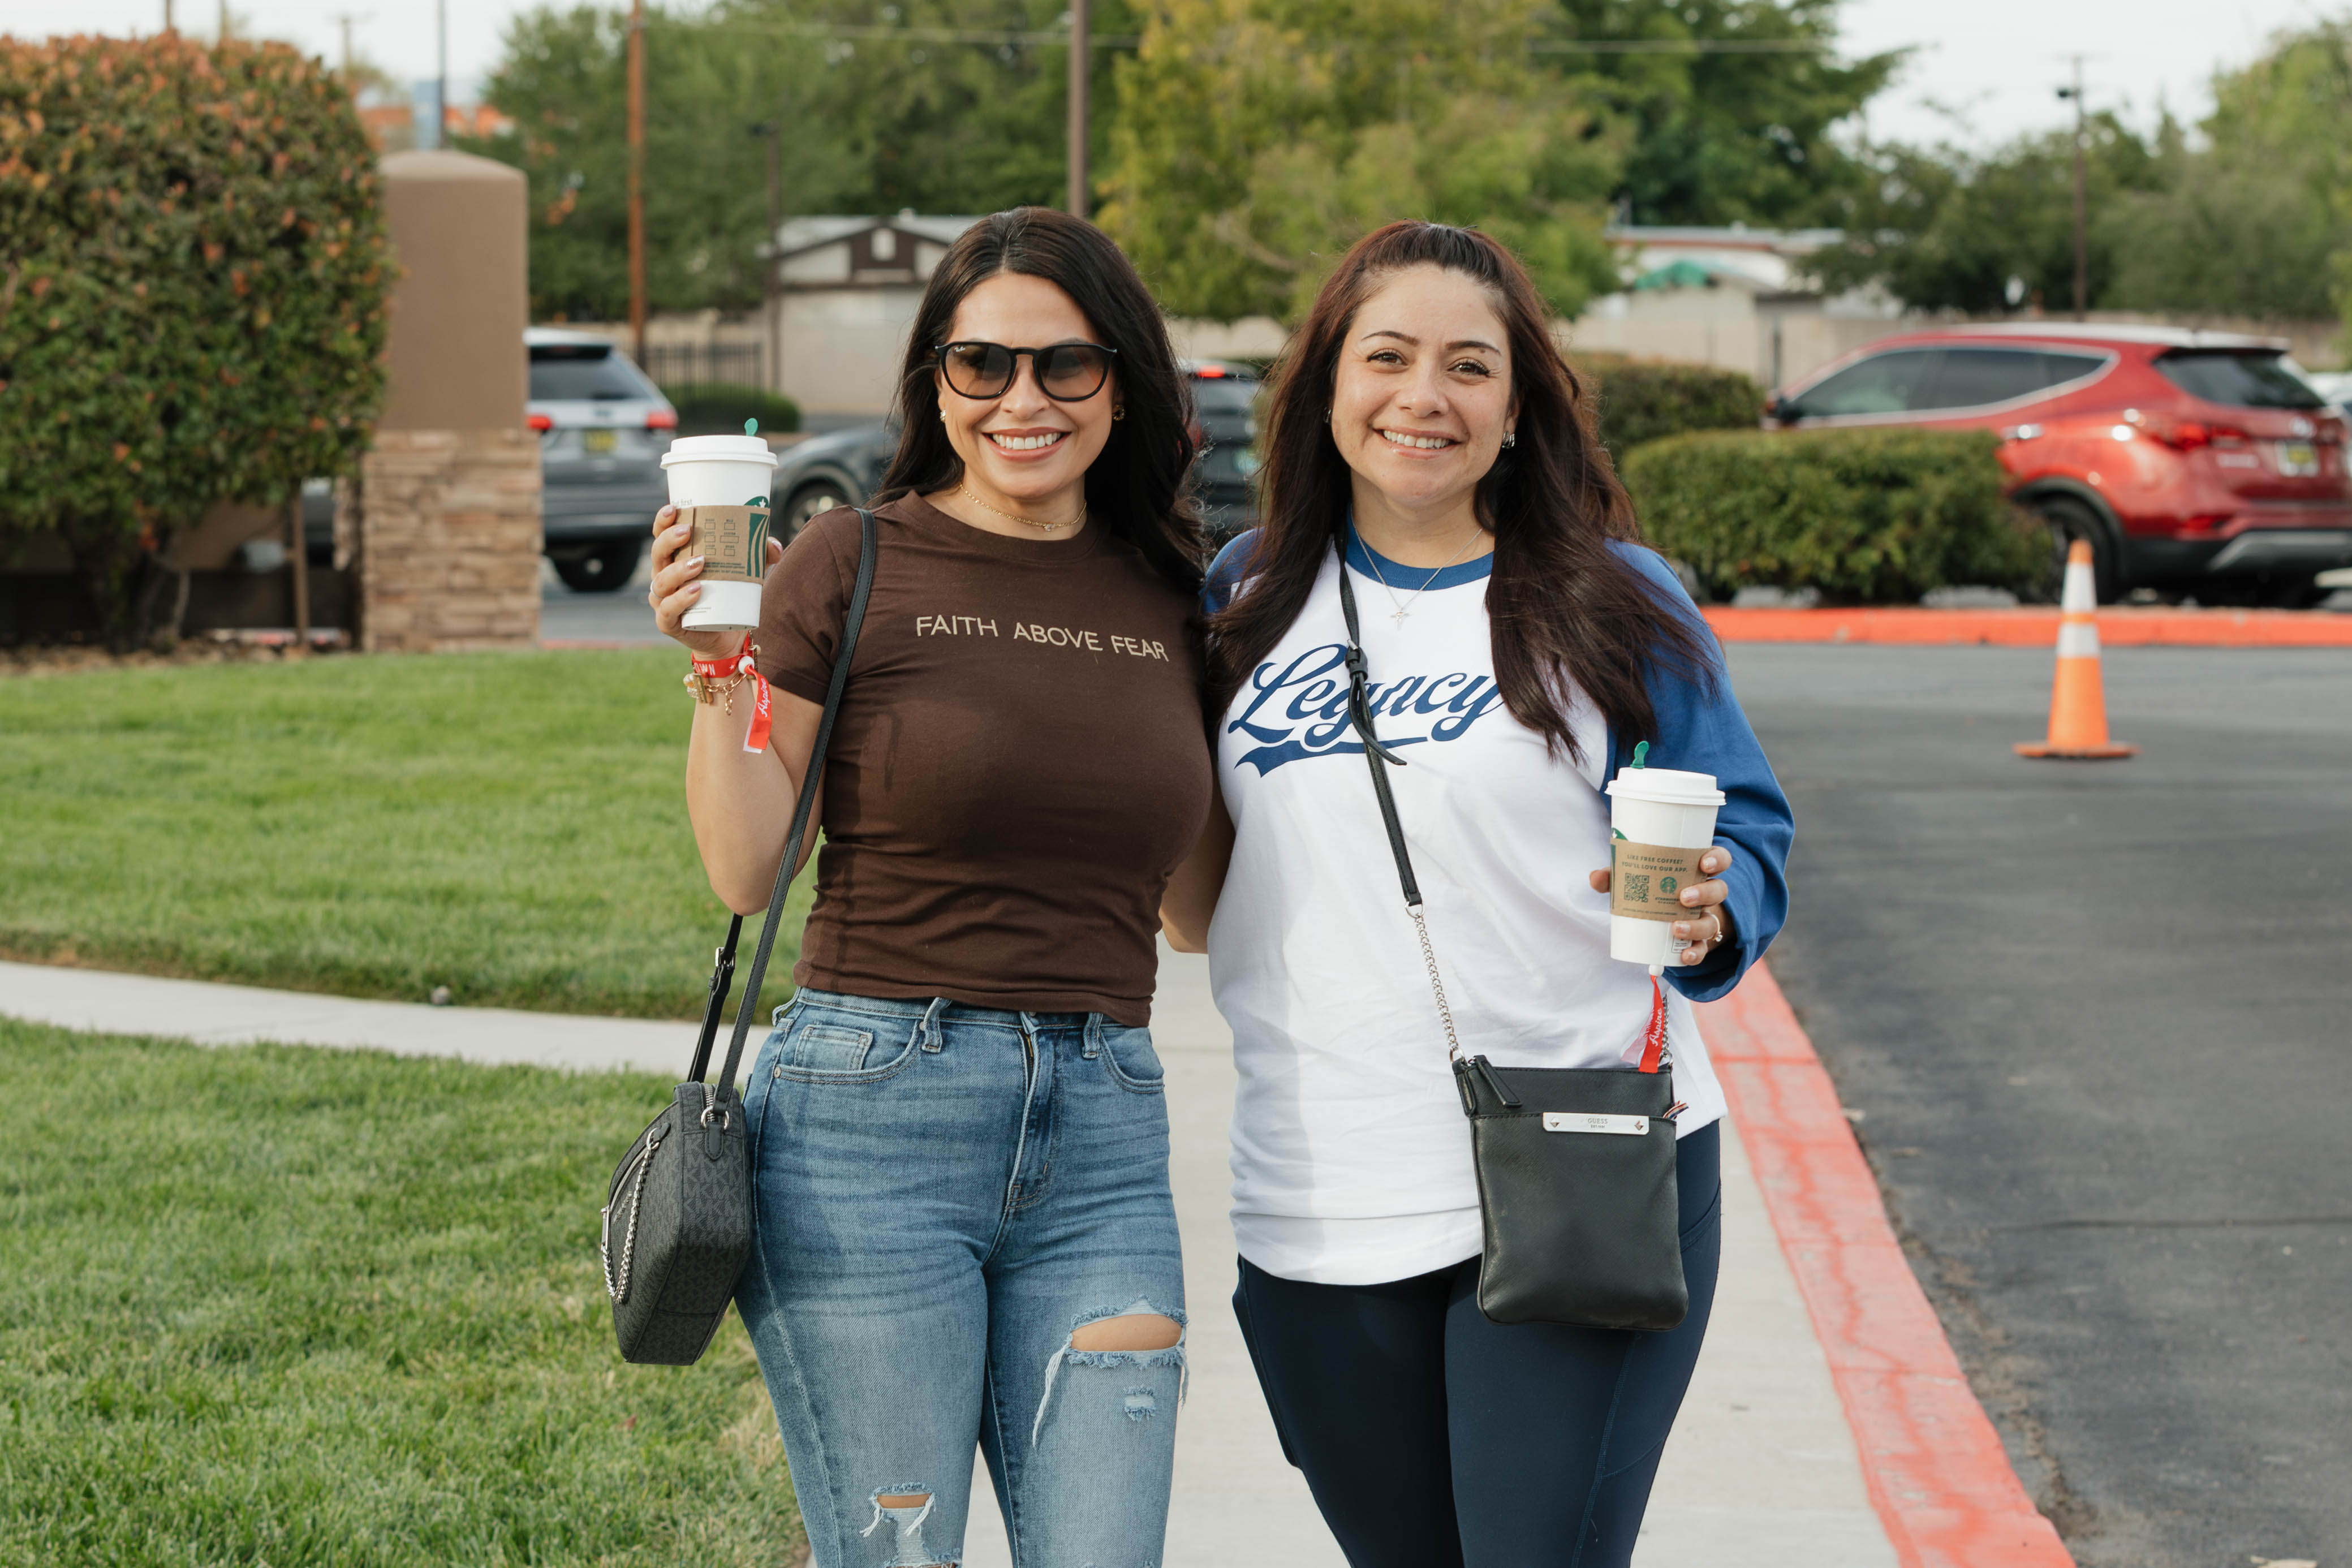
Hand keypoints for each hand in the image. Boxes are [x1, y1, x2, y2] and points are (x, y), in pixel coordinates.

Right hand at [648, 504, 784, 660]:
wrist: (726, 635)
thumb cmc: (729, 595)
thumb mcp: (745, 572)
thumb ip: (759, 556)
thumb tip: (774, 546)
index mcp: (674, 560)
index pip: (661, 536)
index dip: (662, 522)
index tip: (673, 508)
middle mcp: (663, 577)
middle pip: (658, 554)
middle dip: (670, 540)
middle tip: (689, 531)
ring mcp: (663, 600)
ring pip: (662, 581)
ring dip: (678, 570)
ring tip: (700, 562)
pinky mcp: (668, 623)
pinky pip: (668, 610)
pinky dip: (679, 600)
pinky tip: (695, 590)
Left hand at [1588, 845, 1735, 966]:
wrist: (1664, 920)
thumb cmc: (1652, 890)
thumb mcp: (1635, 879)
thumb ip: (1615, 876)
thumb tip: (1595, 878)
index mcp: (1695, 872)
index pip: (1718, 860)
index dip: (1716, 860)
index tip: (1704, 864)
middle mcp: (1707, 895)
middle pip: (1719, 890)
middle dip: (1705, 893)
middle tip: (1684, 897)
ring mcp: (1706, 919)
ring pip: (1712, 922)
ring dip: (1697, 926)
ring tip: (1676, 928)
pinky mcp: (1699, 941)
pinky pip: (1702, 949)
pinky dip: (1694, 954)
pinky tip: (1683, 956)